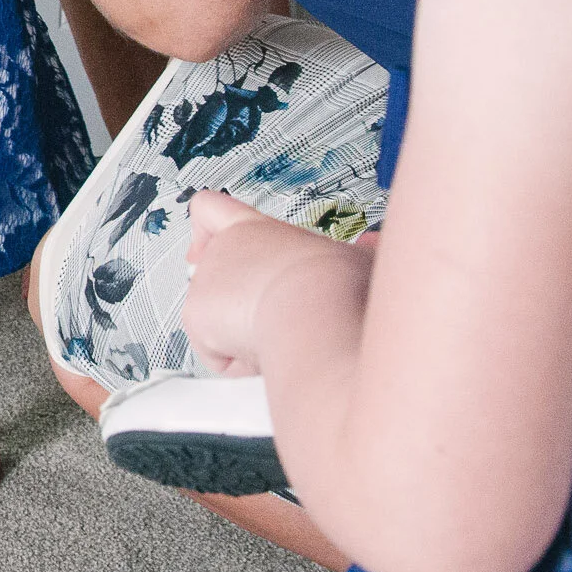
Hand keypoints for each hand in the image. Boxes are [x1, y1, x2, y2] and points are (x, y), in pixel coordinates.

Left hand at [181, 190, 369, 376]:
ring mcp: (205, 280)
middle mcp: (224, 248)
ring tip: (284, 331)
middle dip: (237, 305)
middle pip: (214, 277)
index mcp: (256, 230)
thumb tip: (376, 244)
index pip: (211, 209)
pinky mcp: (195, 314)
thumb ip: (353, 253)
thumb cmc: (341, 286)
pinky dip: (241, 362)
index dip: (206, 228)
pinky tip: (268, 350)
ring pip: (219, 321)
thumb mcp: (355, 259)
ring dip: (245, 334)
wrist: (321, 311)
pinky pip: (217, 352)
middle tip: (274, 315)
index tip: (213, 245)